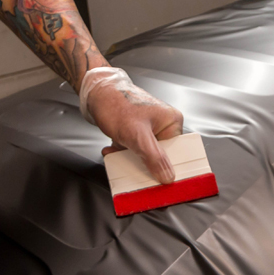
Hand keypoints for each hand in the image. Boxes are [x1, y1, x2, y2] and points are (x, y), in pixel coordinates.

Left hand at [81, 68, 183, 183]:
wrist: (95, 93)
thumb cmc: (116, 104)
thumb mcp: (137, 135)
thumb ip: (154, 157)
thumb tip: (167, 176)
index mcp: (172, 122)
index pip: (178, 152)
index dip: (170, 168)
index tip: (160, 181)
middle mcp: (163, 125)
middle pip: (161, 156)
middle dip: (145, 164)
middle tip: (135, 169)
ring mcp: (149, 129)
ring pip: (145, 155)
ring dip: (131, 159)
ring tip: (119, 155)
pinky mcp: (136, 132)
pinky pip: (134, 150)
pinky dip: (123, 153)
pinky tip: (113, 151)